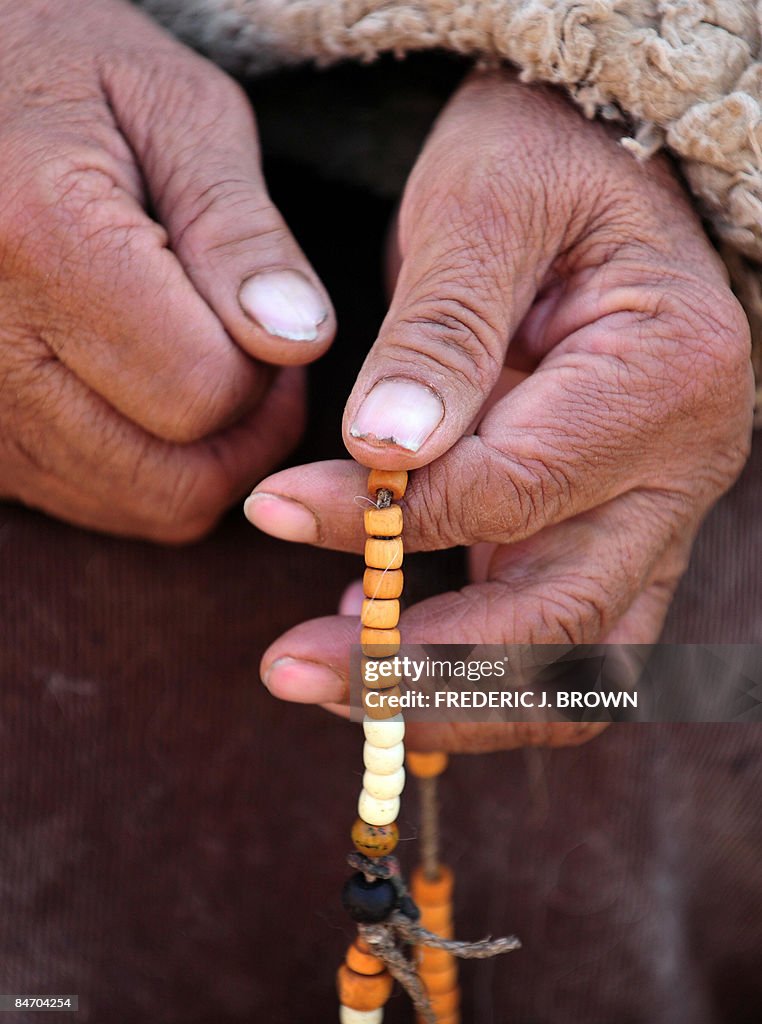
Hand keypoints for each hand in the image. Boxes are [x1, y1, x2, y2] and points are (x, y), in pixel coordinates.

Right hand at [0, 0, 334, 540]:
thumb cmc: (69, 75)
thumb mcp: (176, 110)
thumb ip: (242, 230)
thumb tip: (299, 340)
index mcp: (44, 239)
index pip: (205, 390)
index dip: (267, 372)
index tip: (268, 319)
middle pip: (176, 477)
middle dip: (247, 433)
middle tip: (255, 359)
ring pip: (138, 504)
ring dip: (203, 459)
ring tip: (201, 366)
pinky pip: (90, 501)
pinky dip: (146, 471)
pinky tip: (146, 394)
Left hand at [246, 69, 752, 750]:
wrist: (603, 165)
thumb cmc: (544, 160)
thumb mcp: (483, 206)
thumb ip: (440, 334)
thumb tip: (381, 452)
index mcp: (665, 375)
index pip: (512, 490)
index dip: (385, 519)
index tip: (274, 507)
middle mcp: (681, 465)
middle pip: (563, 623)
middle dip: (423, 668)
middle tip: (294, 671)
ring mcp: (654, 509)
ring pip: (575, 664)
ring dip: (452, 695)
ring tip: (330, 683)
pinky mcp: (610, 529)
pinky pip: (557, 637)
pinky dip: (472, 664)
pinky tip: (378, 637)